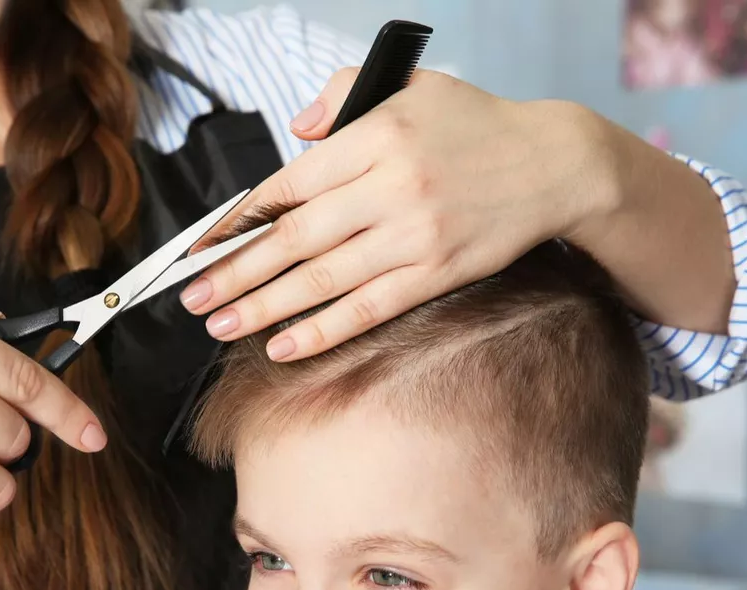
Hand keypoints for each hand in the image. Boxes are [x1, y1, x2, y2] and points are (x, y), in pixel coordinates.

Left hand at [182, 68, 610, 359]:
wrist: (553, 164)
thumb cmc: (474, 125)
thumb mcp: (408, 87)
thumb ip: (341, 95)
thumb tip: (295, 131)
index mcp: (375, 137)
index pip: (288, 185)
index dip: (238, 220)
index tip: (202, 245)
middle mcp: (390, 187)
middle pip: (294, 239)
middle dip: (236, 272)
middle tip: (193, 297)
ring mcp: (414, 236)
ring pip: (322, 279)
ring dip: (264, 306)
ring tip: (219, 325)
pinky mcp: (436, 273)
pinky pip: (367, 309)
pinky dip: (322, 330)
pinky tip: (283, 346)